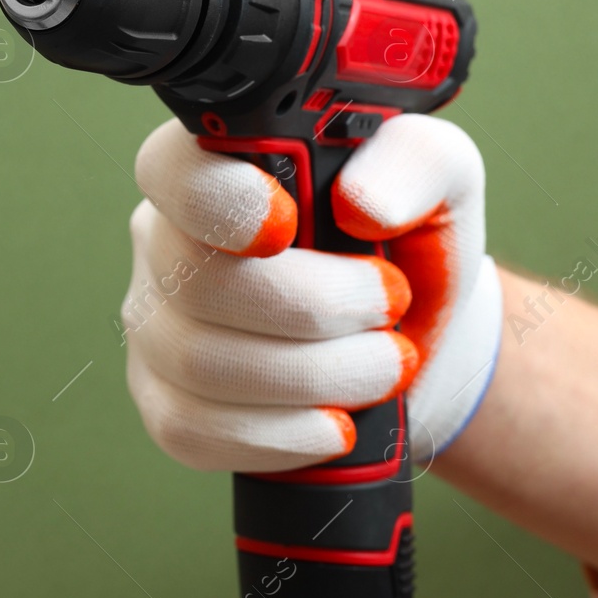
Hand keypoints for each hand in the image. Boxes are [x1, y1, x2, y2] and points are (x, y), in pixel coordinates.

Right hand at [120, 114, 501, 472]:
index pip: (170, 170)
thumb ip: (412, 162)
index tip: (289, 226)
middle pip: (196, 282)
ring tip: (383, 367)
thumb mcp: (441, 180)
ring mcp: (156, 326)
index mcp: (215, 166)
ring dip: (311, 376)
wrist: (417, 342)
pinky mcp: (166, 403)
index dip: (220, 202)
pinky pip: (192, 429)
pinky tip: (334, 423)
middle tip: (389, 310)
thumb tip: (362, 205)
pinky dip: (279, 435)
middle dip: (310, 309)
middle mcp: (166, 240)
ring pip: (198, 362)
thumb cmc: (414, 246)